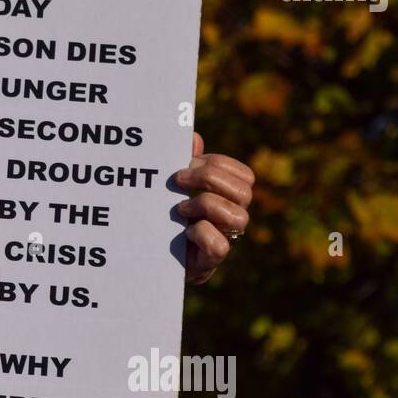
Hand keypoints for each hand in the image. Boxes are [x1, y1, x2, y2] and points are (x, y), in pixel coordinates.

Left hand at [174, 133, 253, 284]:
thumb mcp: (174, 187)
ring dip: (206, 205)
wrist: (153, 256)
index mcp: (229, 197)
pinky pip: (220, 245)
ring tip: (180, 208)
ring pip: (239, 217)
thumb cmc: (166, 216)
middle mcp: (233, 217)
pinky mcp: (212, 259)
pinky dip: (200, 234)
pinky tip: (184, 232)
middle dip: (209, 179)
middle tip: (178, 180)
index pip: (244, 175)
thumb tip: (194, 138)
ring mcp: (225, 238)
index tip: (185, 164)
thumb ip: (186, 163)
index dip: (218, 164)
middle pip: (244, 192)